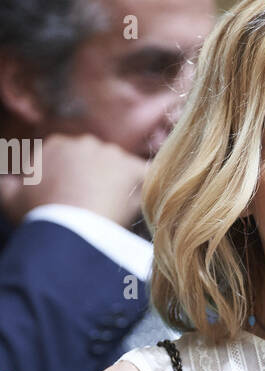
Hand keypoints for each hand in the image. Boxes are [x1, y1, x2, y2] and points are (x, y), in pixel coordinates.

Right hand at [0, 133, 147, 227]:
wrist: (69, 227)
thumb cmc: (39, 214)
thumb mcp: (12, 200)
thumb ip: (7, 186)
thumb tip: (5, 181)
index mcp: (55, 146)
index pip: (68, 160)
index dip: (72, 181)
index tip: (73, 201)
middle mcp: (85, 143)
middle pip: (96, 162)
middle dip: (98, 181)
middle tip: (96, 208)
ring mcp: (112, 153)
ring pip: (120, 169)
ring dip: (120, 185)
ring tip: (114, 213)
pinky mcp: (134, 169)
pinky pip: (145, 176)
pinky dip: (144, 189)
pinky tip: (141, 205)